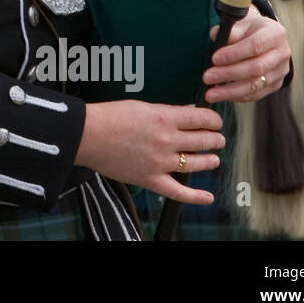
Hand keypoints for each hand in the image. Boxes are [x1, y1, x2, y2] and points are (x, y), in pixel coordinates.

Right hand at [75, 100, 224, 203]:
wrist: (87, 135)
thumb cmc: (109, 116)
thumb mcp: (142, 106)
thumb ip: (167, 111)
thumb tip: (187, 113)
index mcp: (165, 118)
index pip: (202, 119)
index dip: (213, 120)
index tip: (214, 122)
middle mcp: (167, 140)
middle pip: (204, 140)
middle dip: (215, 139)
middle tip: (216, 139)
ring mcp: (161, 162)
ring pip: (197, 163)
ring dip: (210, 160)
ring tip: (212, 158)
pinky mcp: (151, 179)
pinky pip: (178, 191)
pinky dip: (195, 196)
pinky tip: (208, 197)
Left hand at [203, 6, 290, 103]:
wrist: (263, 37)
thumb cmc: (248, 29)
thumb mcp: (239, 23)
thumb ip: (229, 30)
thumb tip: (216, 36)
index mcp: (275, 33)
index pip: (255, 45)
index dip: (234, 54)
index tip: (214, 59)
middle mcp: (282, 53)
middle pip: (256, 68)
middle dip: (229, 74)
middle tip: (207, 77)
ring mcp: (281, 71)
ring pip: (256, 85)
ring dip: (230, 91)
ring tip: (210, 93)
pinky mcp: (276, 84)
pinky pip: (256, 94)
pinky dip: (237, 96)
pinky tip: (221, 95)